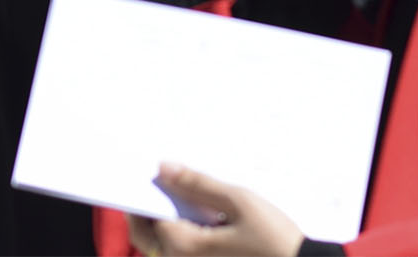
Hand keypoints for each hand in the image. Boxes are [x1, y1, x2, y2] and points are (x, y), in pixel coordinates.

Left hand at [126, 163, 305, 256]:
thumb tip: (164, 169)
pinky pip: (179, 249)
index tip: (143, 169)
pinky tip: (196, 209)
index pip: (147, 213)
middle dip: (142, 207)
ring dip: (161, 218)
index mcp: (183, 245)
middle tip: (154, 180)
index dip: (144, 188)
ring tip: (177, 190)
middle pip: (144, 233)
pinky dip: (177, 229)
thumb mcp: (238, 201)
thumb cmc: (274, 239)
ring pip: (160, 242)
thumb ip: (198, 184)